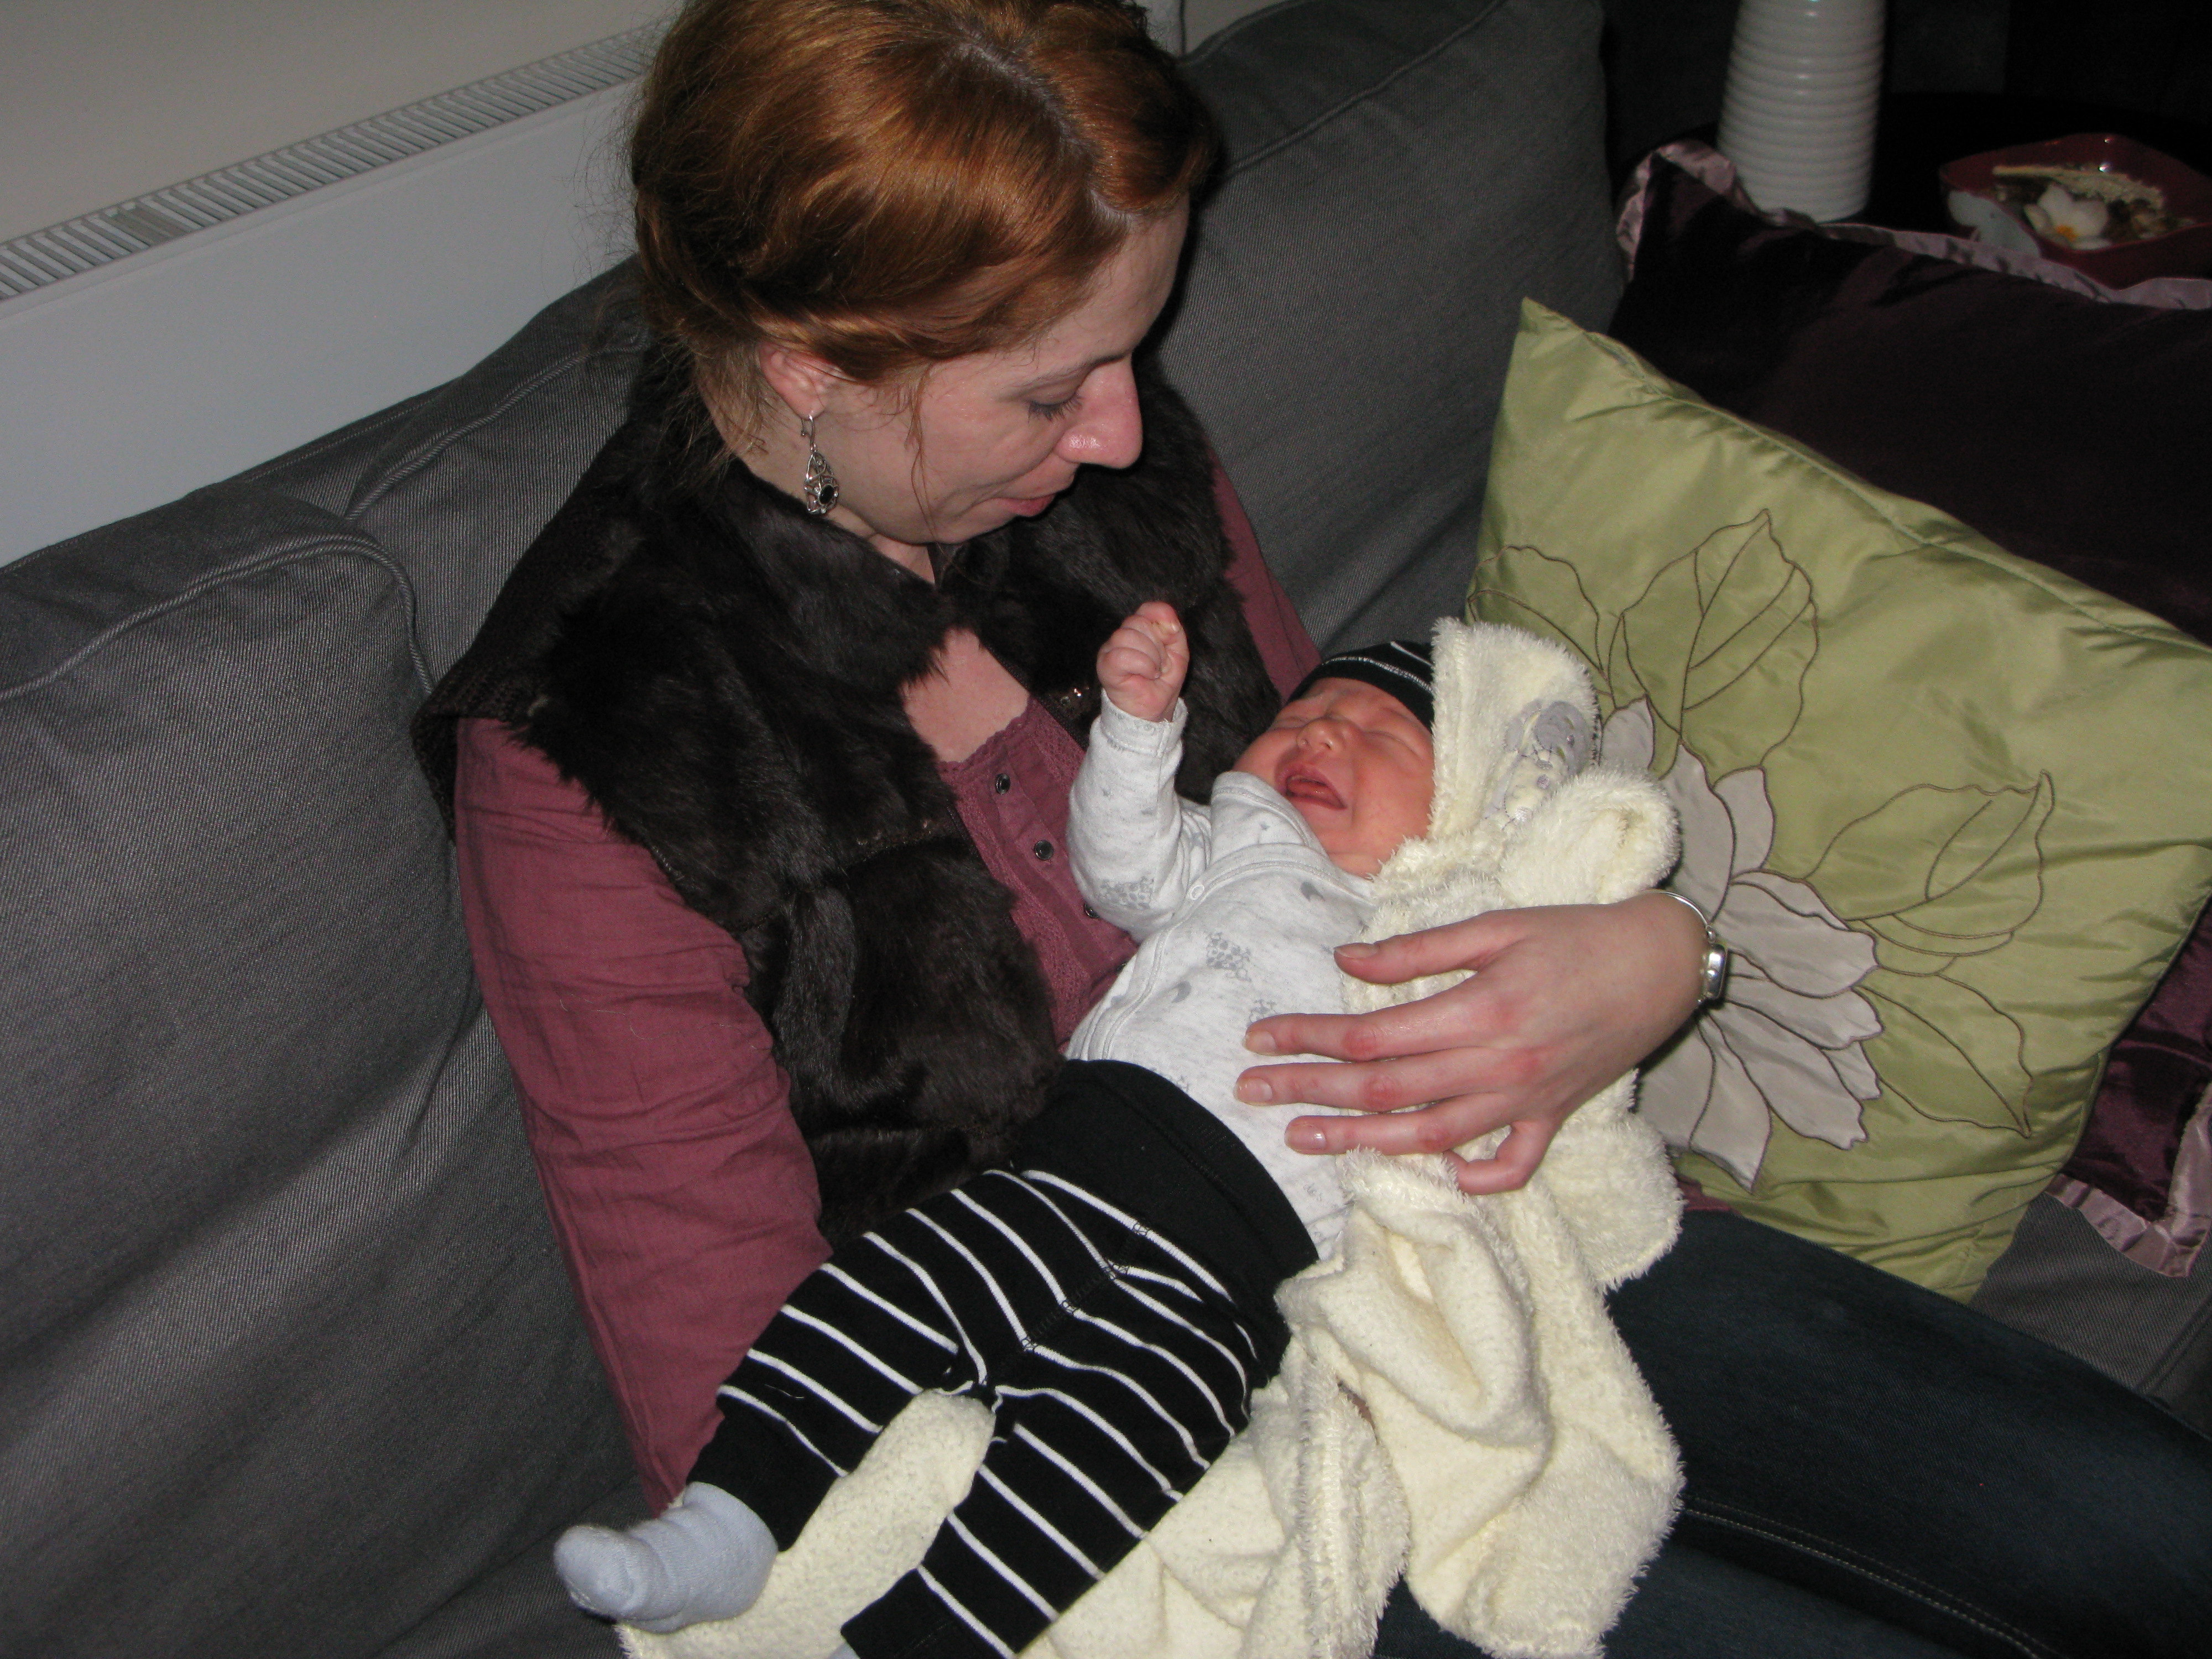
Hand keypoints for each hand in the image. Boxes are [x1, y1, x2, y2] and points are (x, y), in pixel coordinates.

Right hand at [1097, 602, 1186, 722]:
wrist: (1153, 711)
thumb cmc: (1162, 682)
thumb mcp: (1178, 653)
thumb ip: (1174, 631)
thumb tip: (1168, 622)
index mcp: (1139, 629)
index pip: (1147, 608)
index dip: (1161, 618)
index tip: (1171, 637)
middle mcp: (1121, 636)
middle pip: (1138, 622)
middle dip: (1157, 646)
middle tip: (1160, 665)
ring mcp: (1110, 649)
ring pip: (1127, 635)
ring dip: (1150, 657)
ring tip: (1153, 672)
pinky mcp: (1105, 665)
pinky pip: (1121, 654)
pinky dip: (1141, 665)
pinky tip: (1146, 675)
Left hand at [1233, 891, 1705, 1192]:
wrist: (1662, 964)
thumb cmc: (1577, 935)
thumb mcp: (1496, 926)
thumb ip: (1418, 951)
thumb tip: (1346, 960)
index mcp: (1479, 1012)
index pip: (1370, 1035)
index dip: (1308, 1036)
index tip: (1260, 1034)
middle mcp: (1496, 1067)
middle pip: (1384, 1089)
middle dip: (1310, 1091)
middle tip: (1254, 1090)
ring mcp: (1525, 1100)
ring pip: (1429, 1136)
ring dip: (1360, 1140)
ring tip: (1305, 1138)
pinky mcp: (1553, 1117)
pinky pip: (1510, 1164)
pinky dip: (1474, 1178)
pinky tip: (1437, 1176)